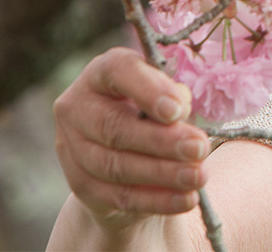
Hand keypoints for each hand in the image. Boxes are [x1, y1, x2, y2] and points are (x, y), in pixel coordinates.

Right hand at [53, 47, 209, 230]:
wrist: (128, 155)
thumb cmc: (154, 111)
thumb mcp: (166, 97)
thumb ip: (175, 99)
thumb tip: (180, 114)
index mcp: (101, 72)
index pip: (118, 71)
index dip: (148, 89)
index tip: (178, 110)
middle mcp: (78, 106)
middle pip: (114, 126)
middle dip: (161, 140)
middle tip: (199, 148)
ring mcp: (71, 146)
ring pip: (115, 165)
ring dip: (162, 173)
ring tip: (198, 177)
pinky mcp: (80, 182)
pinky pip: (118, 195)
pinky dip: (155, 199)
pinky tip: (185, 199)